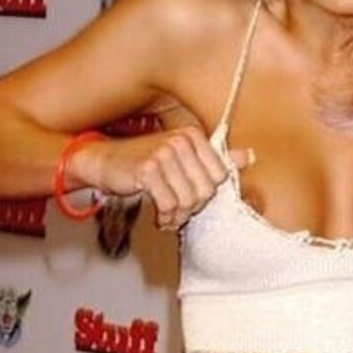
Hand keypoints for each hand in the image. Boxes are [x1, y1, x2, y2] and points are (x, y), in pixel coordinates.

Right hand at [70, 126, 253, 230]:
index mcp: (194, 136)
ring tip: (168, 215)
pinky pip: (169, 204)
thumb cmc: (145, 160)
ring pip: (188, 200)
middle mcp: (180, 141)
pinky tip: (159, 216)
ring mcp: (164, 153)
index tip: (192, 197)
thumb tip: (250, 156)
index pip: (219, 177)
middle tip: (178, 211)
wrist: (103, 161)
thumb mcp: (184, 156)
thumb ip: (218, 158)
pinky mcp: (147, 169)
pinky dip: (165, 216)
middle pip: (205, 191)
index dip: (206, 193)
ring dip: (178, 215)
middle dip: (192, 207)